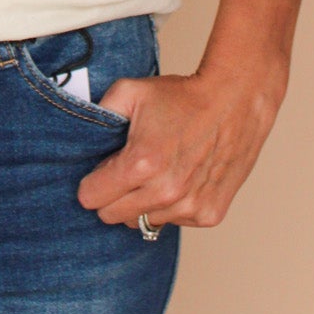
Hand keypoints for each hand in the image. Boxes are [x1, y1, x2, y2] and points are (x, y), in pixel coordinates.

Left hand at [76, 62, 286, 229]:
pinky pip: (173, 222)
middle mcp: (165, 192)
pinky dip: (171, 205)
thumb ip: (97, 114)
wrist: (235, 101)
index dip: (92, 182)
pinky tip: (182, 177)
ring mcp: (189, 207)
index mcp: (141, 164)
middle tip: (128, 170)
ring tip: (159, 170)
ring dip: (143, 202)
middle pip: (112, 216)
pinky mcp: (209, 214)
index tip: (104, 169)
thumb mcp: (130, 92)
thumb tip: (78, 138)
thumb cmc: (183, 97)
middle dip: (113, 195)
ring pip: (143, 222)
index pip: (91, 198)